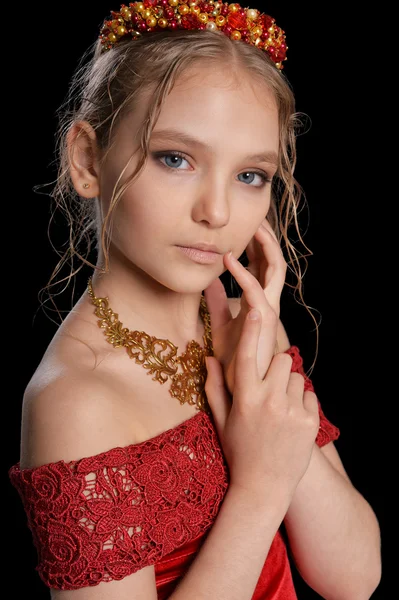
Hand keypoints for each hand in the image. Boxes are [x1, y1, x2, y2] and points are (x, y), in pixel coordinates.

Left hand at [204, 219, 286, 395]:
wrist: (241, 387)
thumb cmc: (233, 360)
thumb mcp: (218, 324)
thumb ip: (214, 302)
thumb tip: (206, 281)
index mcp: (258, 301)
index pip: (261, 265)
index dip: (255, 244)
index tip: (242, 225)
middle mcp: (267, 301)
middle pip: (273, 261)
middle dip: (266, 238)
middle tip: (255, 216)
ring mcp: (268, 309)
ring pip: (274, 268)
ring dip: (265, 246)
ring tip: (253, 226)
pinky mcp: (263, 320)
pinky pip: (256, 290)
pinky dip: (242, 273)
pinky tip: (228, 259)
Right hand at [205, 310, 319, 497]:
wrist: (264, 488)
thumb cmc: (238, 451)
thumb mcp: (221, 420)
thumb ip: (215, 387)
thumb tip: (209, 358)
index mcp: (245, 398)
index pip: (247, 356)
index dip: (251, 331)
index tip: (256, 309)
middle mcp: (269, 401)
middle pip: (282, 358)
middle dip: (277, 367)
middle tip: (269, 388)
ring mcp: (292, 411)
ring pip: (297, 376)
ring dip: (290, 386)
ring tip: (279, 410)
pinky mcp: (310, 421)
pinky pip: (310, 395)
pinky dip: (302, 404)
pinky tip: (290, 424)